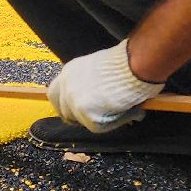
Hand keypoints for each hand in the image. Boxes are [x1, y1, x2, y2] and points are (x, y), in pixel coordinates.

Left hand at [46, 40, 163, 132]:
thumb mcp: (99, 68)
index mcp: (69, 71)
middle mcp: (66, 84)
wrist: (135, 64)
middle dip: (79, 117)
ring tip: (122, 110)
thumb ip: (91, 83)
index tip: (78, 111)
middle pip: (63, 111)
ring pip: (81, 121)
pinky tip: (128, 112)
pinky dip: (114, 123)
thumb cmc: (127, 63)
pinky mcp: (85, 111)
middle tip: (100, 118)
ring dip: (100, 119)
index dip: (66, 105)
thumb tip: (98, 99)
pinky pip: (97, 127)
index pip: (55, 94)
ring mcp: (73, 98)